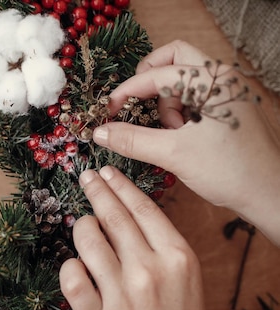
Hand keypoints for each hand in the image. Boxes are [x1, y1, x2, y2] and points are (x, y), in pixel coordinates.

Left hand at [59, 166, 216, 309]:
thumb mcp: (187, 283)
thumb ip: (161, 248)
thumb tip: (125, 213)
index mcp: (178, 259)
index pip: (143, 208)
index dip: (120, 185)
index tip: (105, 171)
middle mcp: (150, 272)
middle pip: (113, 217)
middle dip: (95, 191)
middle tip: (84, 177)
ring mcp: (122, 296)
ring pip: (87, 240)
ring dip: (81, 229)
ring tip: (83, 228)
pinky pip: (70, 277)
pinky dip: (69, 267)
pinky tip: (75, 267)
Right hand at [93, 40, 279, 244]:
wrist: (269, 194)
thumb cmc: (230, 171)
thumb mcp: (174, 153)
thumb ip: (132, 140)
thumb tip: (99, 132)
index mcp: (212, 80)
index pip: (157, 73)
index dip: (127, 91)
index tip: (108, 111)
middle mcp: (222, 78)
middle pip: (172, 60)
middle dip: (148, 83)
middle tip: (135, 107)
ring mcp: (226, 92)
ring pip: (180, 81)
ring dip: (165, 105)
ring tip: (170, 135)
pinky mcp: (226, 107)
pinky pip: (192, 98)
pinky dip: (178, 114)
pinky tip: (180, 138)